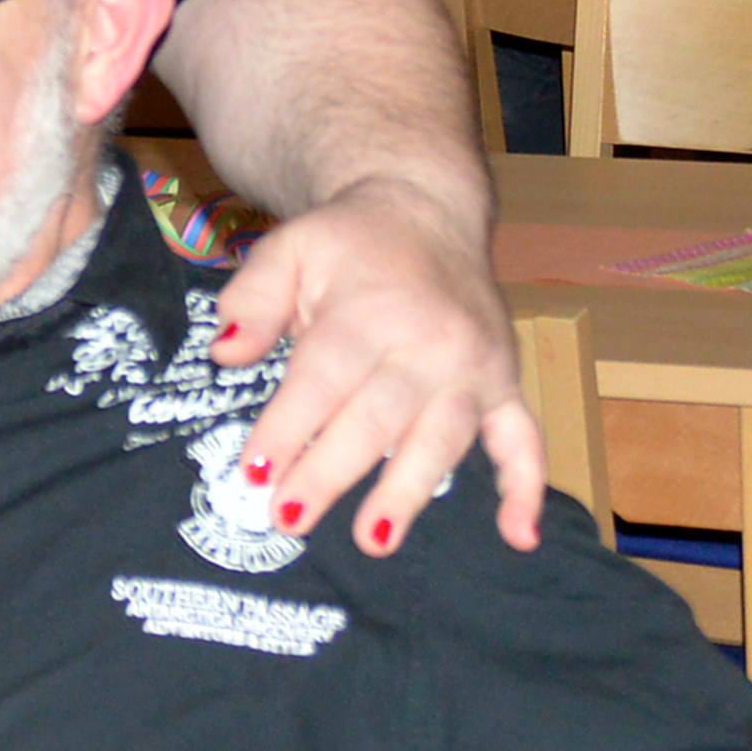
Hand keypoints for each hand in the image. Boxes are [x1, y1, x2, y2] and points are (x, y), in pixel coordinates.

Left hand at [211, 181, 544, 554]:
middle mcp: (429, 343)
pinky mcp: (506, 384)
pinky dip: (527, 488)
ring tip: (371, 540)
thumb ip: (252, 298)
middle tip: (286, 517)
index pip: (322, 378)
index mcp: (370, 309)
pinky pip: (525, 440)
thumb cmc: (348, 240)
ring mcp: (475, 369)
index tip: (253, 471)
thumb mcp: (288, 246)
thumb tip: (224, 352)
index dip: (287, 427)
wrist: (427, 211)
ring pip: (441, 439)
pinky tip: (518, 537)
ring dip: (407, 493)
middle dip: (329, 472)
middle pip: (375, 418)